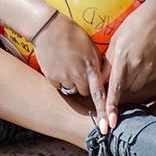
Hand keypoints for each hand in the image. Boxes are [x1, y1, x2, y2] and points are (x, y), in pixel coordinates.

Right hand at [33, 12, 112, 131]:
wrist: (49, 27)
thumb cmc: (72, 33)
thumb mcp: (90, 47)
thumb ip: (98, 64)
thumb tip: (103, 77)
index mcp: (91, 67)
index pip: (100, 94)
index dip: (103, 112)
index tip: (105, 129)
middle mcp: (78, 74)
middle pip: (84, 92)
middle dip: (84, 85)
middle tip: (78, 69)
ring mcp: (64, 77)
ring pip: (71, 89)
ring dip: (70, 81)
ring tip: (67, 63)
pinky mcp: (51, 77)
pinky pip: (58, 85)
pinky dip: (58, 78)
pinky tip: (58, 64)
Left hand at [103, 0, 155, 129]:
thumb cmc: (134, 25)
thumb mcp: (116, 40)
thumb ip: (109, 61)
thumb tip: (103, 79)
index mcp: (123, 58)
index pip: (115, 88)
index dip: (111, 106)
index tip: (110, 122)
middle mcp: (137, 65)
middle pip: (125, 88)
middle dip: (119, 84)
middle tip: (120, 69)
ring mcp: (150, 68)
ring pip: (136, 86)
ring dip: (131, 81)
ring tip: (132, 61)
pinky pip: (147, 80)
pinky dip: (142, 76)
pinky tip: (142, 60)